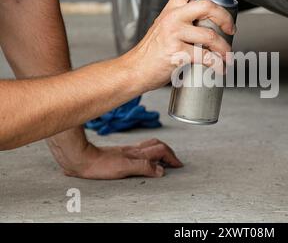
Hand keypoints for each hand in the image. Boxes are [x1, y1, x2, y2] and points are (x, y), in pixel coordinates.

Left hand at [63, 138, 182, 179]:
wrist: (81, 157)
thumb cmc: (99, 165)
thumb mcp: (124, 168)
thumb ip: (144, 167)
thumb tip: (161, 170)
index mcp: (137, 153)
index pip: (161, 151)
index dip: (172, 157)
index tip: (178, 165)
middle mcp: (134, 150)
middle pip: (158, 145)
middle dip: (169, 152)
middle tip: (174, 162)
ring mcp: (127, 150)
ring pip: (149, 145)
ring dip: (160, 150)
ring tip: (163, 159)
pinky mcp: (120, 153)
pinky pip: (140, 149)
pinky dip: (149, 152)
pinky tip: (144, 158)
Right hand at [125, 0, 235, 90]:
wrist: (135, 69)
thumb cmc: (151, 52)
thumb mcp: (164, 27)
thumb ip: (182, 21)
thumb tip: (208, 24)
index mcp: (171, 9)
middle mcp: (173, 18)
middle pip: (207, 6)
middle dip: (225, 18)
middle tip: (231, 29)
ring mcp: (174, 34)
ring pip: (210, 36)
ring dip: (224, 48)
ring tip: (227, 55)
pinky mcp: (177, 53)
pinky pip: (205, 57)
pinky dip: (217, 65)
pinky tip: (219, 68)